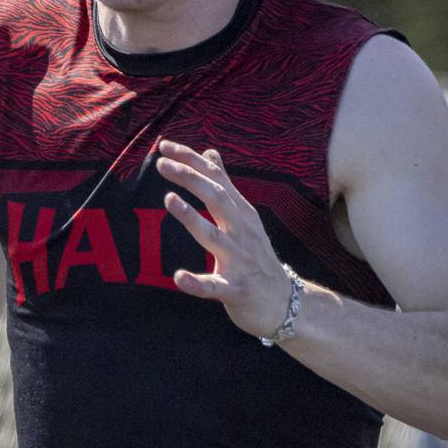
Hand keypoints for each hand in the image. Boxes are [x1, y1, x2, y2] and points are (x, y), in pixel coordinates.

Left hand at [157, 140, 293, 338]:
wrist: (286, 302)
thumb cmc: (258, 259)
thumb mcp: (244, 217)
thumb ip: (225, 186)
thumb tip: (210, 153)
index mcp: (241, 214)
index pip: (216, 178)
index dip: (191, 160)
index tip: (164, 145)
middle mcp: (242, 232)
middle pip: (216, 198)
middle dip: (190, 178)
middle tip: (162, 163)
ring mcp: (240, 261)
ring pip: (214, 237)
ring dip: (191, 218)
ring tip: (168, 199)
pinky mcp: (236, 290)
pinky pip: (214, 286)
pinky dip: (197, 282)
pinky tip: (179, 277)